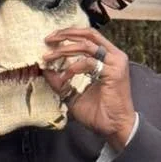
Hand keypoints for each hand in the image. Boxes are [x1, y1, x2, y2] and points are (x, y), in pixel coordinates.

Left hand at [42, 27, 135, 151]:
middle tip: (48, 40)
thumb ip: (60, 80)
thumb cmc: (98, 112)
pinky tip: (64, 77)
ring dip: (64, 50)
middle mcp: (114, 56)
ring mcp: (116, 63)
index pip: (88, 36)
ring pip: (86, 45)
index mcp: (107, 58)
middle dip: (65, 34)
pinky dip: (73, 67)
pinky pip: (88, 62)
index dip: (69, 34)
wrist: (114, 127)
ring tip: (49, 56)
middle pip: (88, 34)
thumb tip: (44, 68)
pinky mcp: (114, 72)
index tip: (51, 39)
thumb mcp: (73, 93)